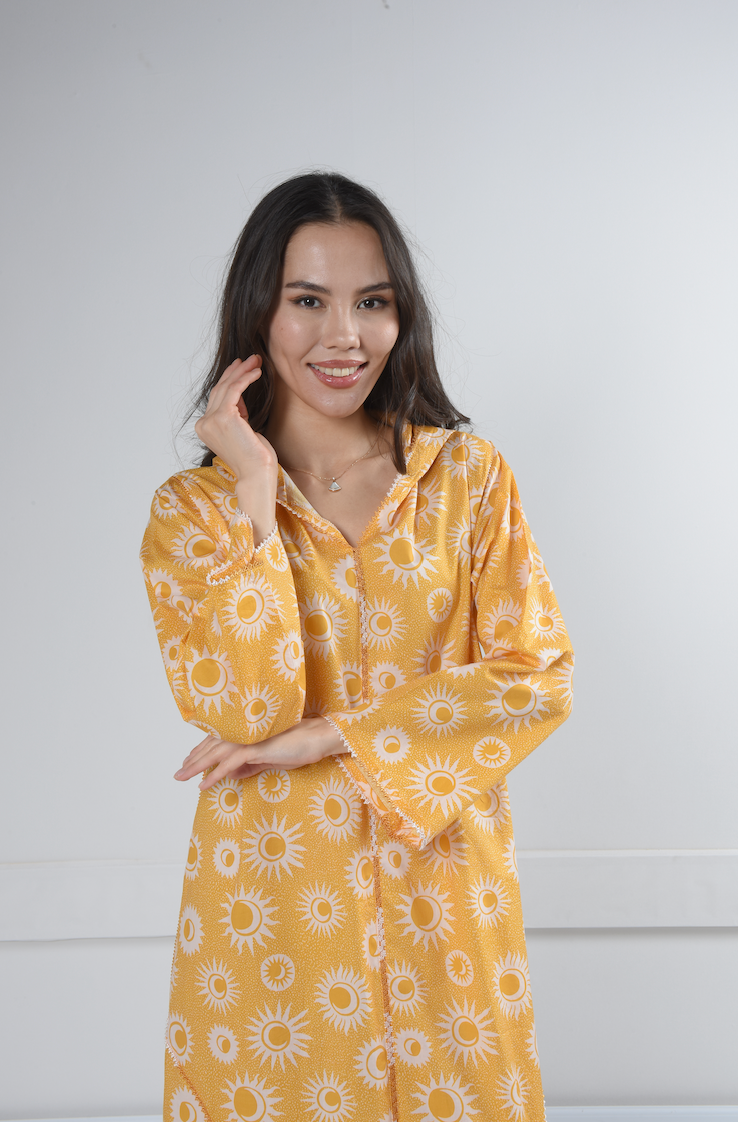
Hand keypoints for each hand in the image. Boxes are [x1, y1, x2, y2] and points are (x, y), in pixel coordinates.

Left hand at [173, 717, 345, 789]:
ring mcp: (248, 738)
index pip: (218, 740)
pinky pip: (228, 764)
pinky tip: (203, 785)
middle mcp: (244, 732)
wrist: (317, 739)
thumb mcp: (270, 759)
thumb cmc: (298, 746)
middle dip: (193, 760)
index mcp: (248, 732)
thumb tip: (233, 774)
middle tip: (178, 773)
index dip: (202, 750)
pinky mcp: (254, 748)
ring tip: (182, 778)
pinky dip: (214, 775)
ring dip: (196, 767)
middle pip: (211, 746)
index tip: (189, 760)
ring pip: (215, 754)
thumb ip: (251, 765)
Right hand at [194, 355, 277, 542]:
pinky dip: (246, 378)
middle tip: (251, 358)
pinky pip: (234, 390)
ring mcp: (211, 421)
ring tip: (257, 361)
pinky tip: (257, 372)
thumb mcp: (242, 429)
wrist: (257, 473)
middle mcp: (204, 424)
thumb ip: (236, 412)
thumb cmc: (254, 457)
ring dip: (242, 371)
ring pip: (226, 387)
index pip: (217, 397)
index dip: (230, 379)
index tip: (242, 366)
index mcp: (205, 428)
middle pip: (220, 389)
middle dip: (236, 371)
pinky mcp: (223, 418)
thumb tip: (238, 395)